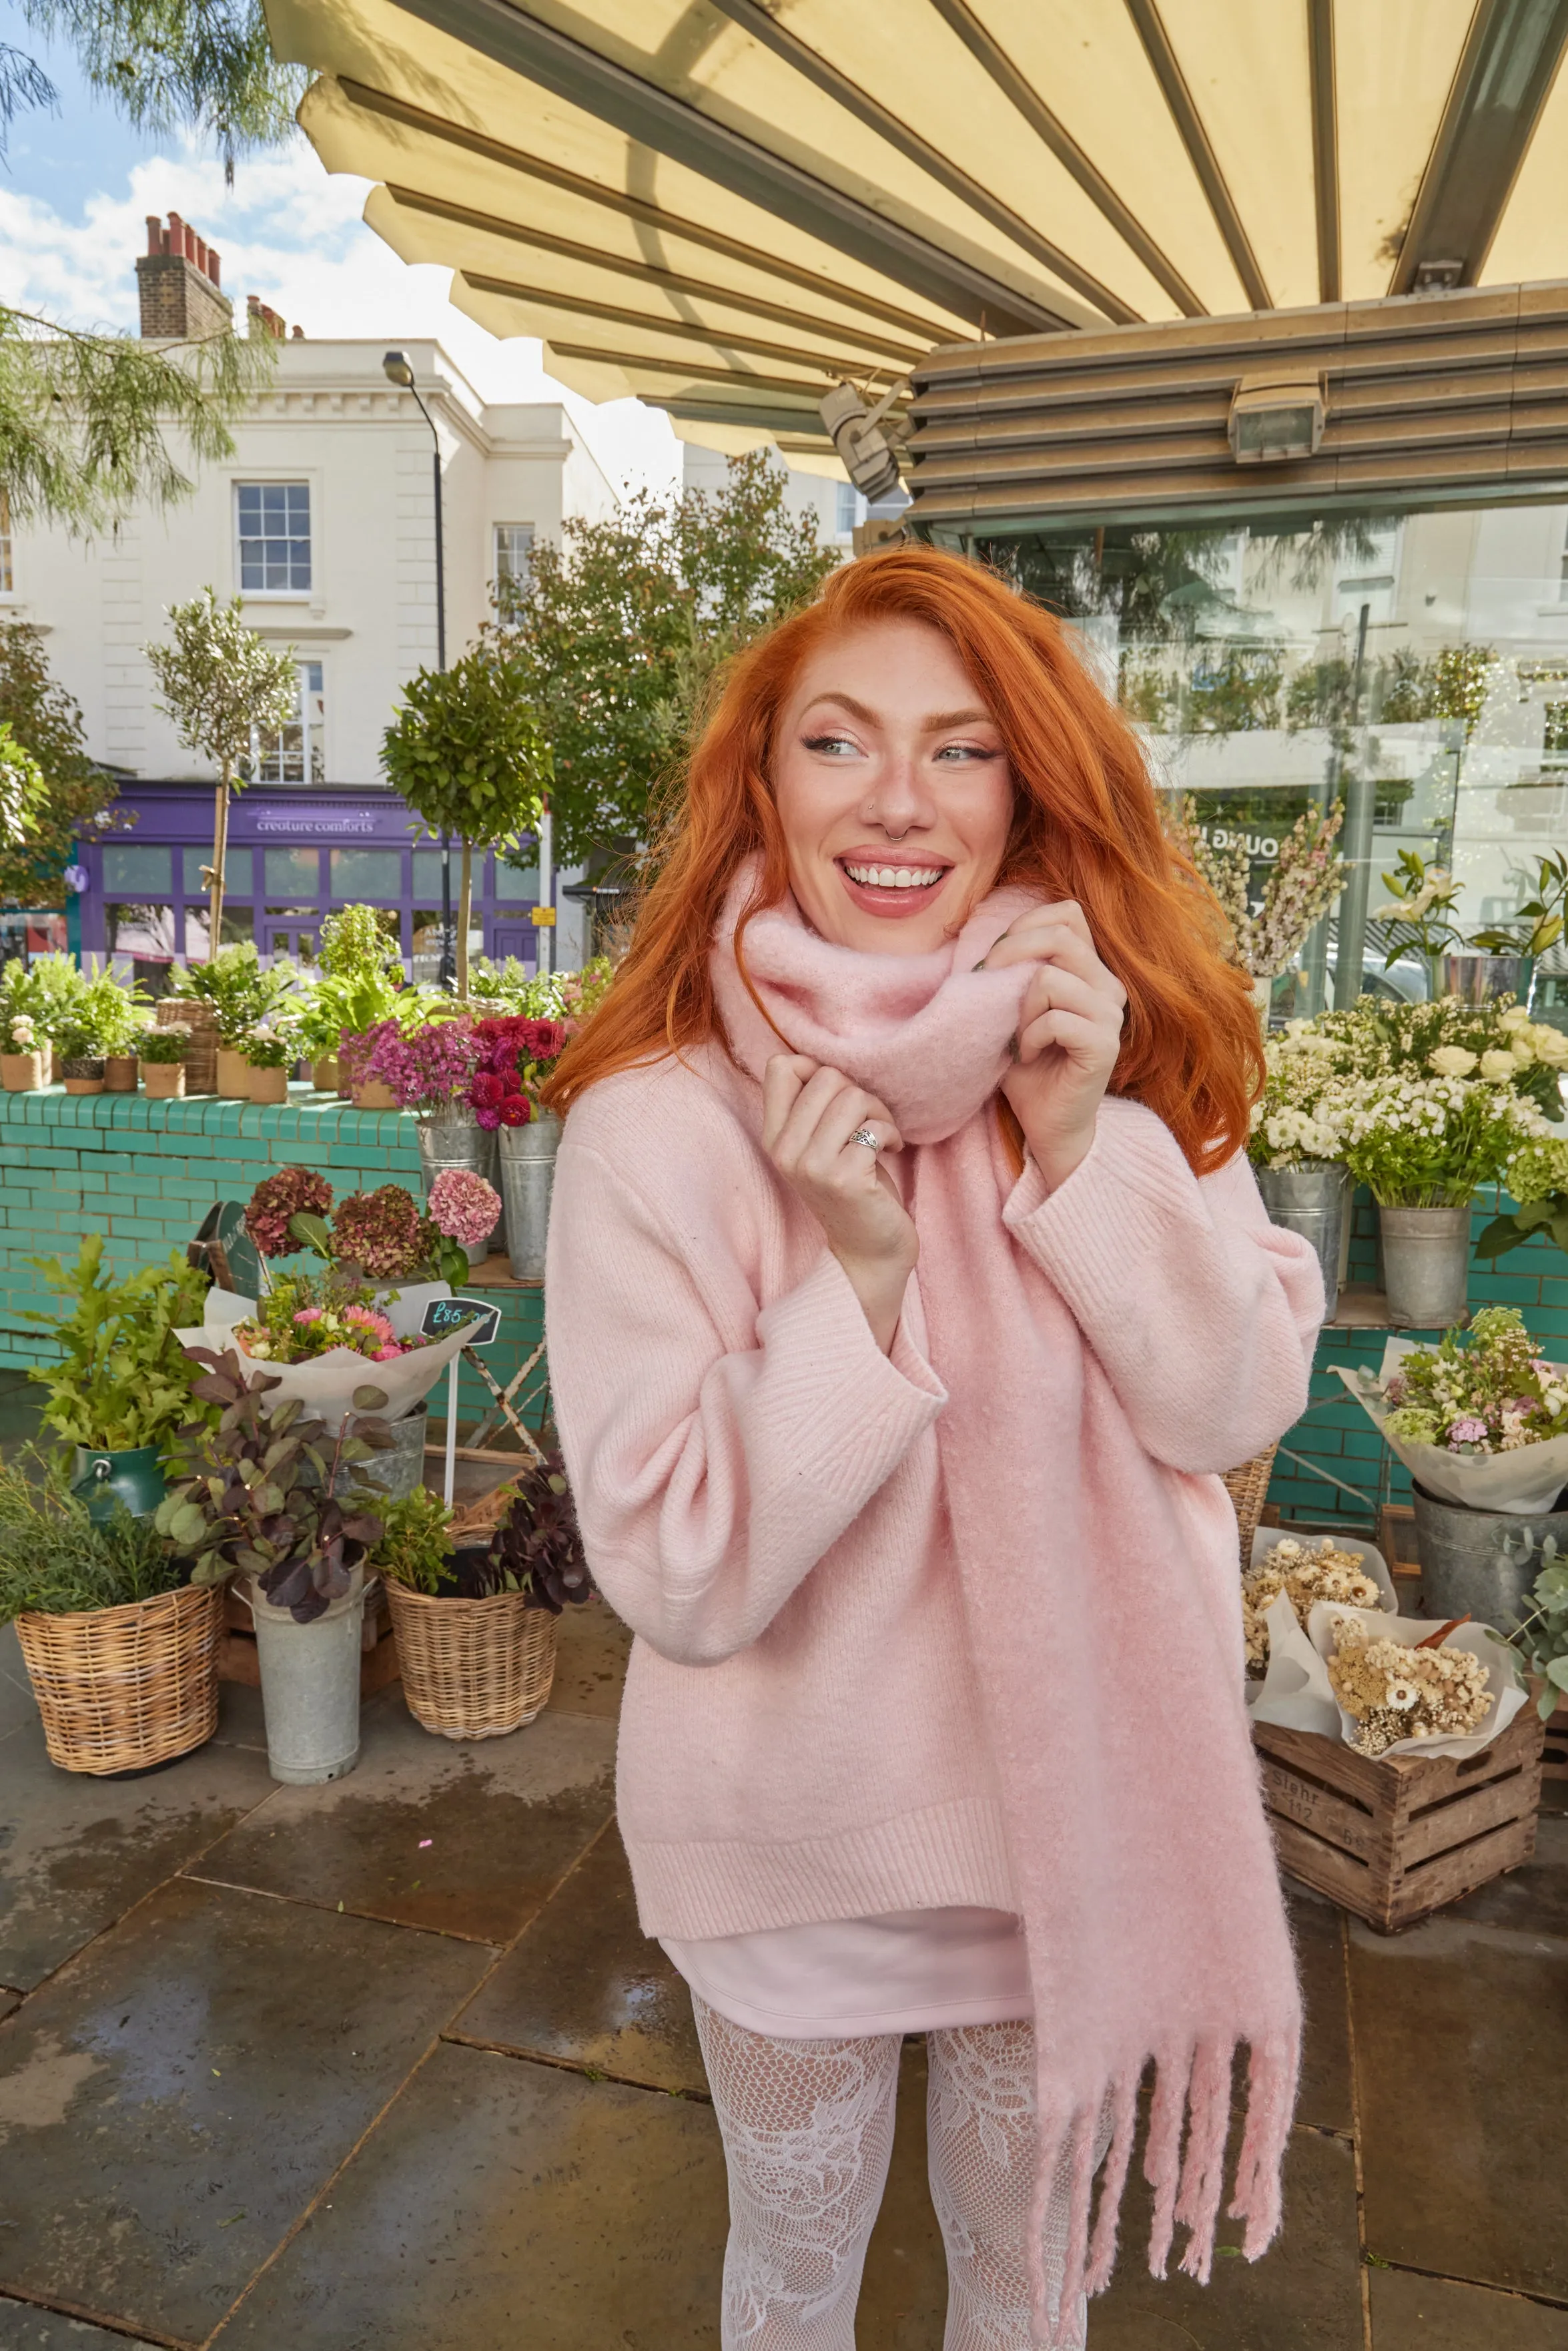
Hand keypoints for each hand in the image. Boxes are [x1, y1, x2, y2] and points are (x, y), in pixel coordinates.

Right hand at [762, 1055, 916, 1352]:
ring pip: (852, 1097)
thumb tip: (819, 1060)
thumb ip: (812, 1105)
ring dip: (879, 1113)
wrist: (869, 1252)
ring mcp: (811, 1166)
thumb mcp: (820, 1144)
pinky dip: (891, 1136)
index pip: (780, 1066)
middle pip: (826, 1076)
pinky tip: (890, 1153)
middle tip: (870, 1123)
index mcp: (773, 1137)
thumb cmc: (853, 1189)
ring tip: (881, 1138)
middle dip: (859, 1093)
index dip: (818, 1070)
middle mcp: (784, 1151)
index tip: (839, 1099)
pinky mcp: (843, 1179)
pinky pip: (874, 1128)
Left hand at [980, 901, 1125, 1188]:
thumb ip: (1013, 971)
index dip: (1024, 927)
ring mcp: (1110, 1015)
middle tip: (990, 990)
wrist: (1047, 1123)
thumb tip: (983, 943)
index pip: (1067, 914)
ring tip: (1018, 1037)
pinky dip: (1030, 1037)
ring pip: (1052, 978)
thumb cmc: (1027, 1066)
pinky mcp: (1104, 1045)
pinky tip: (1029, 1055)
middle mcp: (1108, 987)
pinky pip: (1056, 1019)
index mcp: (1091, 971)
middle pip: (1059, 936)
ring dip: (1020, 1008)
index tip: (995, 962)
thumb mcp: (1013, 1008)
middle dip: (1010, 956)